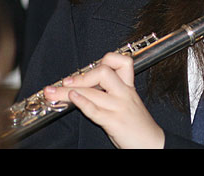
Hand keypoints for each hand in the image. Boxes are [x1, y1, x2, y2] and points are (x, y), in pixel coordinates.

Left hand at [43, 52, 164, 148]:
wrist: (152, 144)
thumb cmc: (138, 125)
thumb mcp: (130, 102)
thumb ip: (114, 91)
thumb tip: (87, 85)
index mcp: (129, 87)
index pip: (122, 62)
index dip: (106, 60)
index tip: (88, 69)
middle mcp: (124, 93)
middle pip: (103, 72)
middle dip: (80, 76)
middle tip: (63, 82)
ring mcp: (119, 107)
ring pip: (92, 92)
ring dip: (67, 91)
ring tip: (52, 93)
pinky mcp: (114, 122)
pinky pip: (95, 109)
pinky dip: (81, 102)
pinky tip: (71, 98)